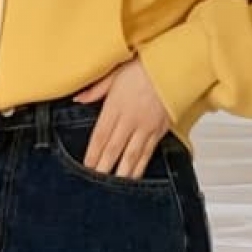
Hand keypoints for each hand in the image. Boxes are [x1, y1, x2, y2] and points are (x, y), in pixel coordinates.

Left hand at [74, 58, 170, 178]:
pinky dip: (140, 166)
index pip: (100, 135)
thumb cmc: (145, 67)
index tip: (86, 166)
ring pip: (131, 155)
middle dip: (104, 168)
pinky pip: (148, 152)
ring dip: (121, 172)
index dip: (92, 153)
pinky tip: (134, 175)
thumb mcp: (114, 74)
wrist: (174, 65)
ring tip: (114, 186)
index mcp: (116, 106)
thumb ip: (95, 90)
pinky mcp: (160, 130)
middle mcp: (131, 119)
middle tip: (95, 182)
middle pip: (114, 149)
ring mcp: (146, 126)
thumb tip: (78, 98)